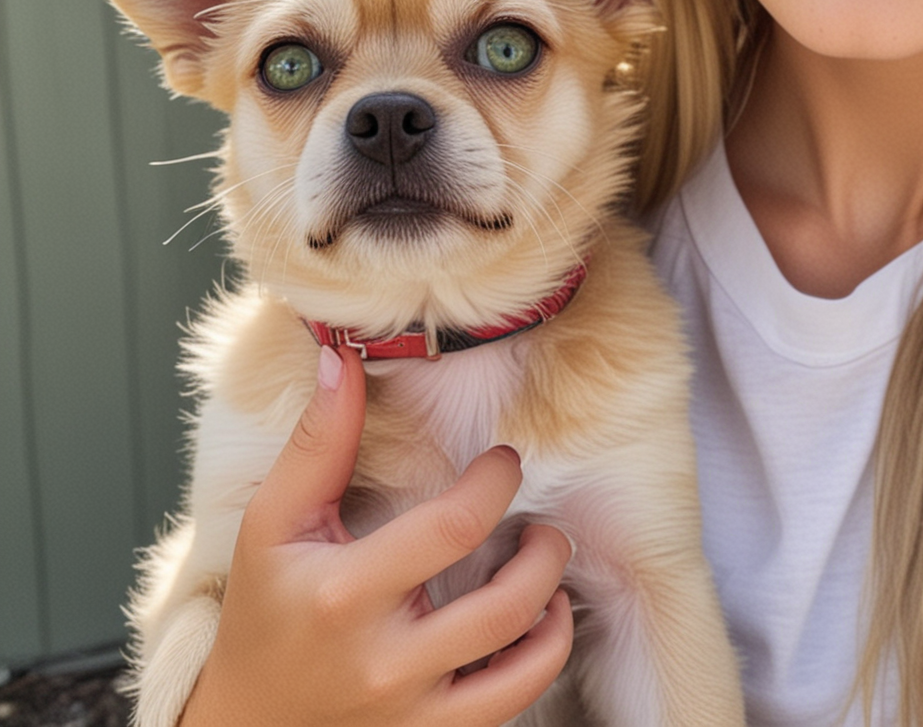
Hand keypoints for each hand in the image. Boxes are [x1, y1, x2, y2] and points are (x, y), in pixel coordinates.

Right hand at [179, 344, 573, 726]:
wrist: (245, 726)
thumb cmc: (265, 613)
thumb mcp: (274, 524)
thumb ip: (319, 442)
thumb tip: (342, 357)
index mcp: (344, 593)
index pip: (456, 526)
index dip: (499, 482)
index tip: (504, 461)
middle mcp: (383, 659)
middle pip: (507, 600)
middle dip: (544, 548)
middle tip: (539, 517)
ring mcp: (411, 710)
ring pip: (524, 660)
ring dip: (552, 599)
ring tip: (542, 562)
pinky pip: (513, 704)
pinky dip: (544, 656)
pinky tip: (538, 620)